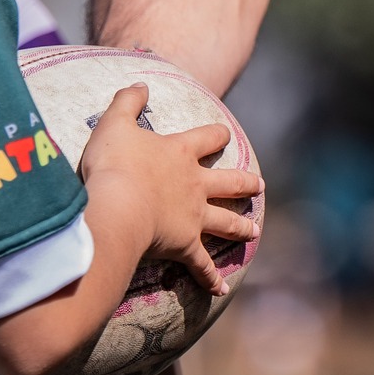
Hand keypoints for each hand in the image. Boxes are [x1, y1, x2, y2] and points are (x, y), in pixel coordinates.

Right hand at [80, 85, 261, 295]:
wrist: (116, 207)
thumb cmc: (113, 164)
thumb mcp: (114, 124)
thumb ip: (127, 102)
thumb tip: (140, 85)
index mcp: (180, 153)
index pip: (208, 138)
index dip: (217, 135)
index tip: (225, 135)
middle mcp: (194, 184)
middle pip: (228, 181)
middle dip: (244, 183)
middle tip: (260, 185)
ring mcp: (193, 217)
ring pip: (225, 221)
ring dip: (240, 226)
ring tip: (255, 231)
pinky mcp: (184, 246)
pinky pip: (201, 265)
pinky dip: (209, 278)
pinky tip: (220, 289)